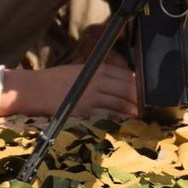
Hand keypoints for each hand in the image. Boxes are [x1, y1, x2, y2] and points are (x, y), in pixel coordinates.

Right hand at [0, 63, 136, 118]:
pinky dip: (121, 114)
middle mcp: (96, 79)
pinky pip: (109, 110)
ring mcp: (92, 93)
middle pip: (127, 86)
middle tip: (152, 104)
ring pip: (120, 99)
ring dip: (134, 106)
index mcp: (95, 68)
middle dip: (140, 96)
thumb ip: (97, 76)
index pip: (124, 75)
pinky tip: (128, 118)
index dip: (138, 83)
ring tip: (144, 113)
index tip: (147, 90)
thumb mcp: (79, 72)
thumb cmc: (54, 81)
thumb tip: (115, 84)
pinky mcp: (86, 107)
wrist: (35, 89)